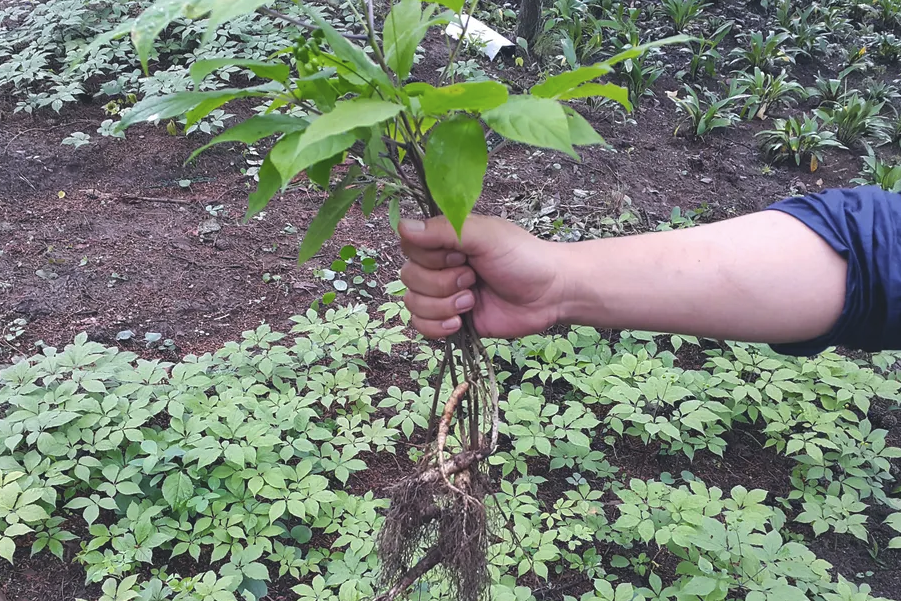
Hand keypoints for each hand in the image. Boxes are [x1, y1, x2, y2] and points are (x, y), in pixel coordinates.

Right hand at [399, 215, 566, 338]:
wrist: (551, 295)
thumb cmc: (523, 258)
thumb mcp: (485, 236)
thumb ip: (444, 230)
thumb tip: (402, 226)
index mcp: (445, 241)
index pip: (409, 246)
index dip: (430, 256)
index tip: (460, 255)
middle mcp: (440, 266)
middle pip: (409, 277)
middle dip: (442, 283)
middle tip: (473, 278)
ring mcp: (444, 295)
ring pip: (413, 304)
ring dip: (443, 305)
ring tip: (472, 301)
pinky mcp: (451, 320)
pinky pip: (421, 327)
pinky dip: (438, 327)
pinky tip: (461, 322)